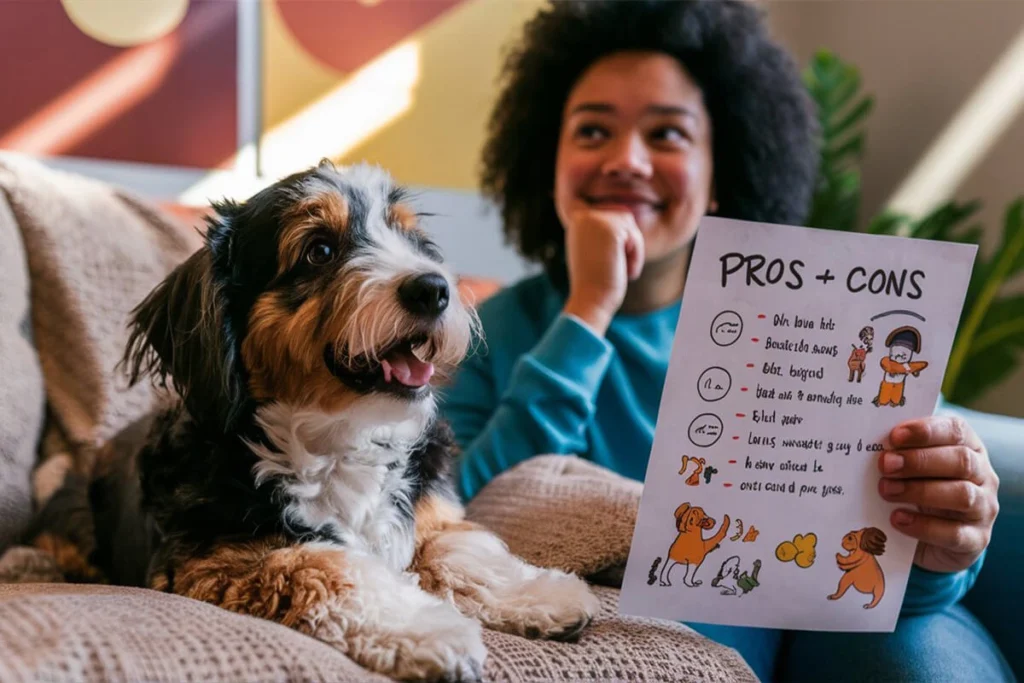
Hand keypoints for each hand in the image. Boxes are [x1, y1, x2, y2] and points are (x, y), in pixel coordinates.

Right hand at [561, 209, 643, 334]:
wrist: (590, 301)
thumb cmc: (595, 283)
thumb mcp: (596, 249)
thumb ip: (605, 230)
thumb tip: (626, 213)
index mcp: (576, 221)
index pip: (607, 210)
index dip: (616, 225)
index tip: (610, 248)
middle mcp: (582, 216)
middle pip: (621, 215)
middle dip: (626, 240)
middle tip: (615, 265)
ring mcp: (594, 220)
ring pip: (630, 223)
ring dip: (632, 248)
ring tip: (619, 268)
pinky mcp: (609, 229)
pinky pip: (635, 236)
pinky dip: (636, 255)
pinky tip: (625, 271)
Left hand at [878, 415, 999, 572]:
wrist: (931, 539)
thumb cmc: (918, 488)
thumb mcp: (912, 467)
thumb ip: (901, 452)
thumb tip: (870, 442)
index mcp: (969, 447)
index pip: (956, 430)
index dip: (926, 431)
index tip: (895, 436)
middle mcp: (983, 475)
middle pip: (961, 461)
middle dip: (920, 461)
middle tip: (885, 464)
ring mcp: (984, 508)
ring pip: (962, 496)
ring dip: (920, 491)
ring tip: (886, 490)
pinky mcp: (976, 540)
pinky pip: (954, 534)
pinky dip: (924, 526)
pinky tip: (897, 519)